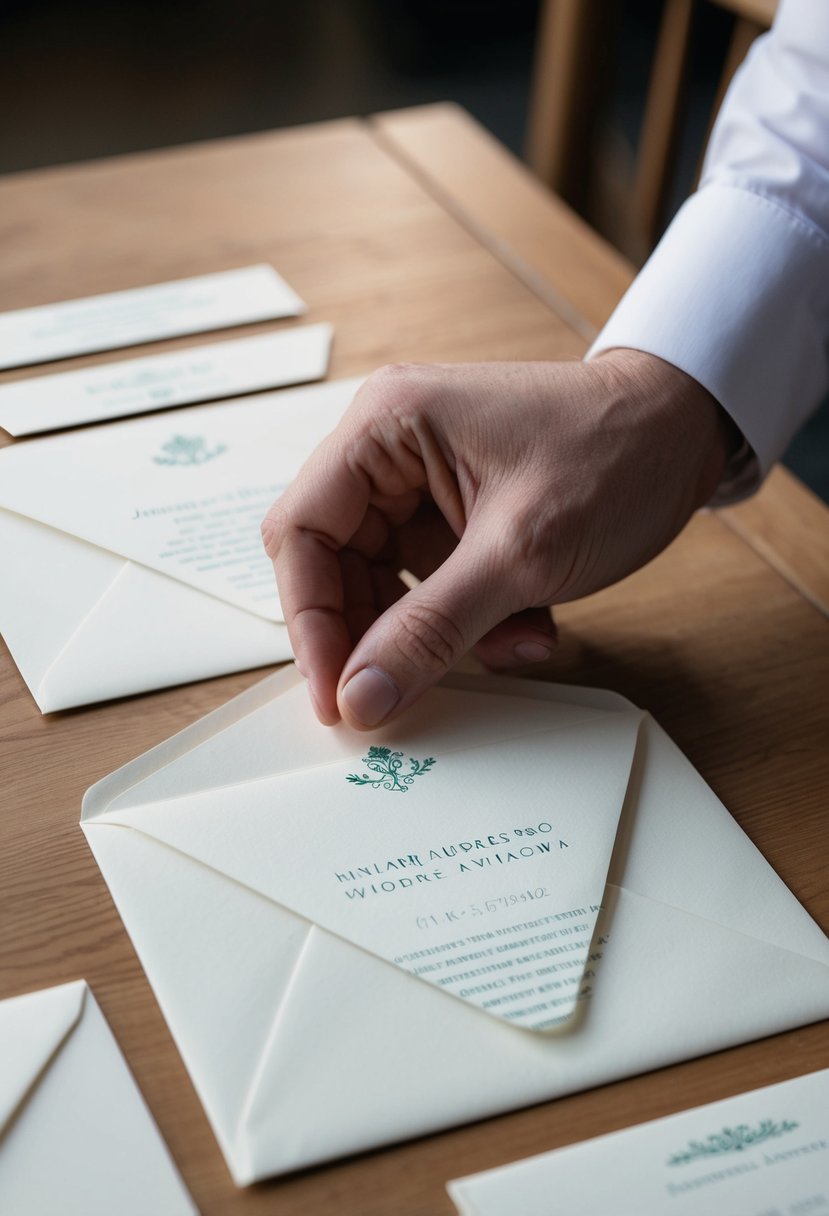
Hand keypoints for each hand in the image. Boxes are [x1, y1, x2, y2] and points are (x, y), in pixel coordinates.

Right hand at [262, 351, 729, 728]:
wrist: (688, 433)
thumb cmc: (614, 454)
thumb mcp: (519, 554)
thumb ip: (431, 628)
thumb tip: (360, 695)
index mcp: (386, 426)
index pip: (302, 531)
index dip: (310, 619)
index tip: (336, 691)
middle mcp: (391, 448)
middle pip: (336, 563)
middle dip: (377, 633)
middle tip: (399, 695)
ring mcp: (424, 482)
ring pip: (388, 584)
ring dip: (436, 631)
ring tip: (506, 645)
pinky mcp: (457, 513)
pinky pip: (434, 585)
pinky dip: (472, 620)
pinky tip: (527, 628)